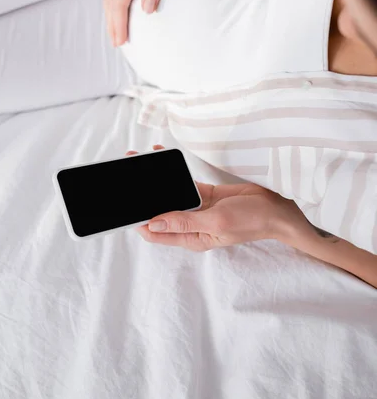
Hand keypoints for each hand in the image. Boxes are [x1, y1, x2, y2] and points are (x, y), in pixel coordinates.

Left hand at [126, 147, 299, 251]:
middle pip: (159, 212)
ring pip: (169, 195)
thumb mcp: (215, 223)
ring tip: (138, 163)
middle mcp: (190, 224)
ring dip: (155, 183)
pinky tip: (161, 160)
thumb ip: (184, 221)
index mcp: (190, 238)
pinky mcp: (204, 194)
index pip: (155, 232)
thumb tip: (152, 223)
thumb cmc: (251, 221)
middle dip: (142, 198)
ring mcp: (197, 208)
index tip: (123, 206)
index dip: (137, 220)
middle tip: (125, 178)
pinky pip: (183, 184)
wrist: (276, 208)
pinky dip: (172, 173)